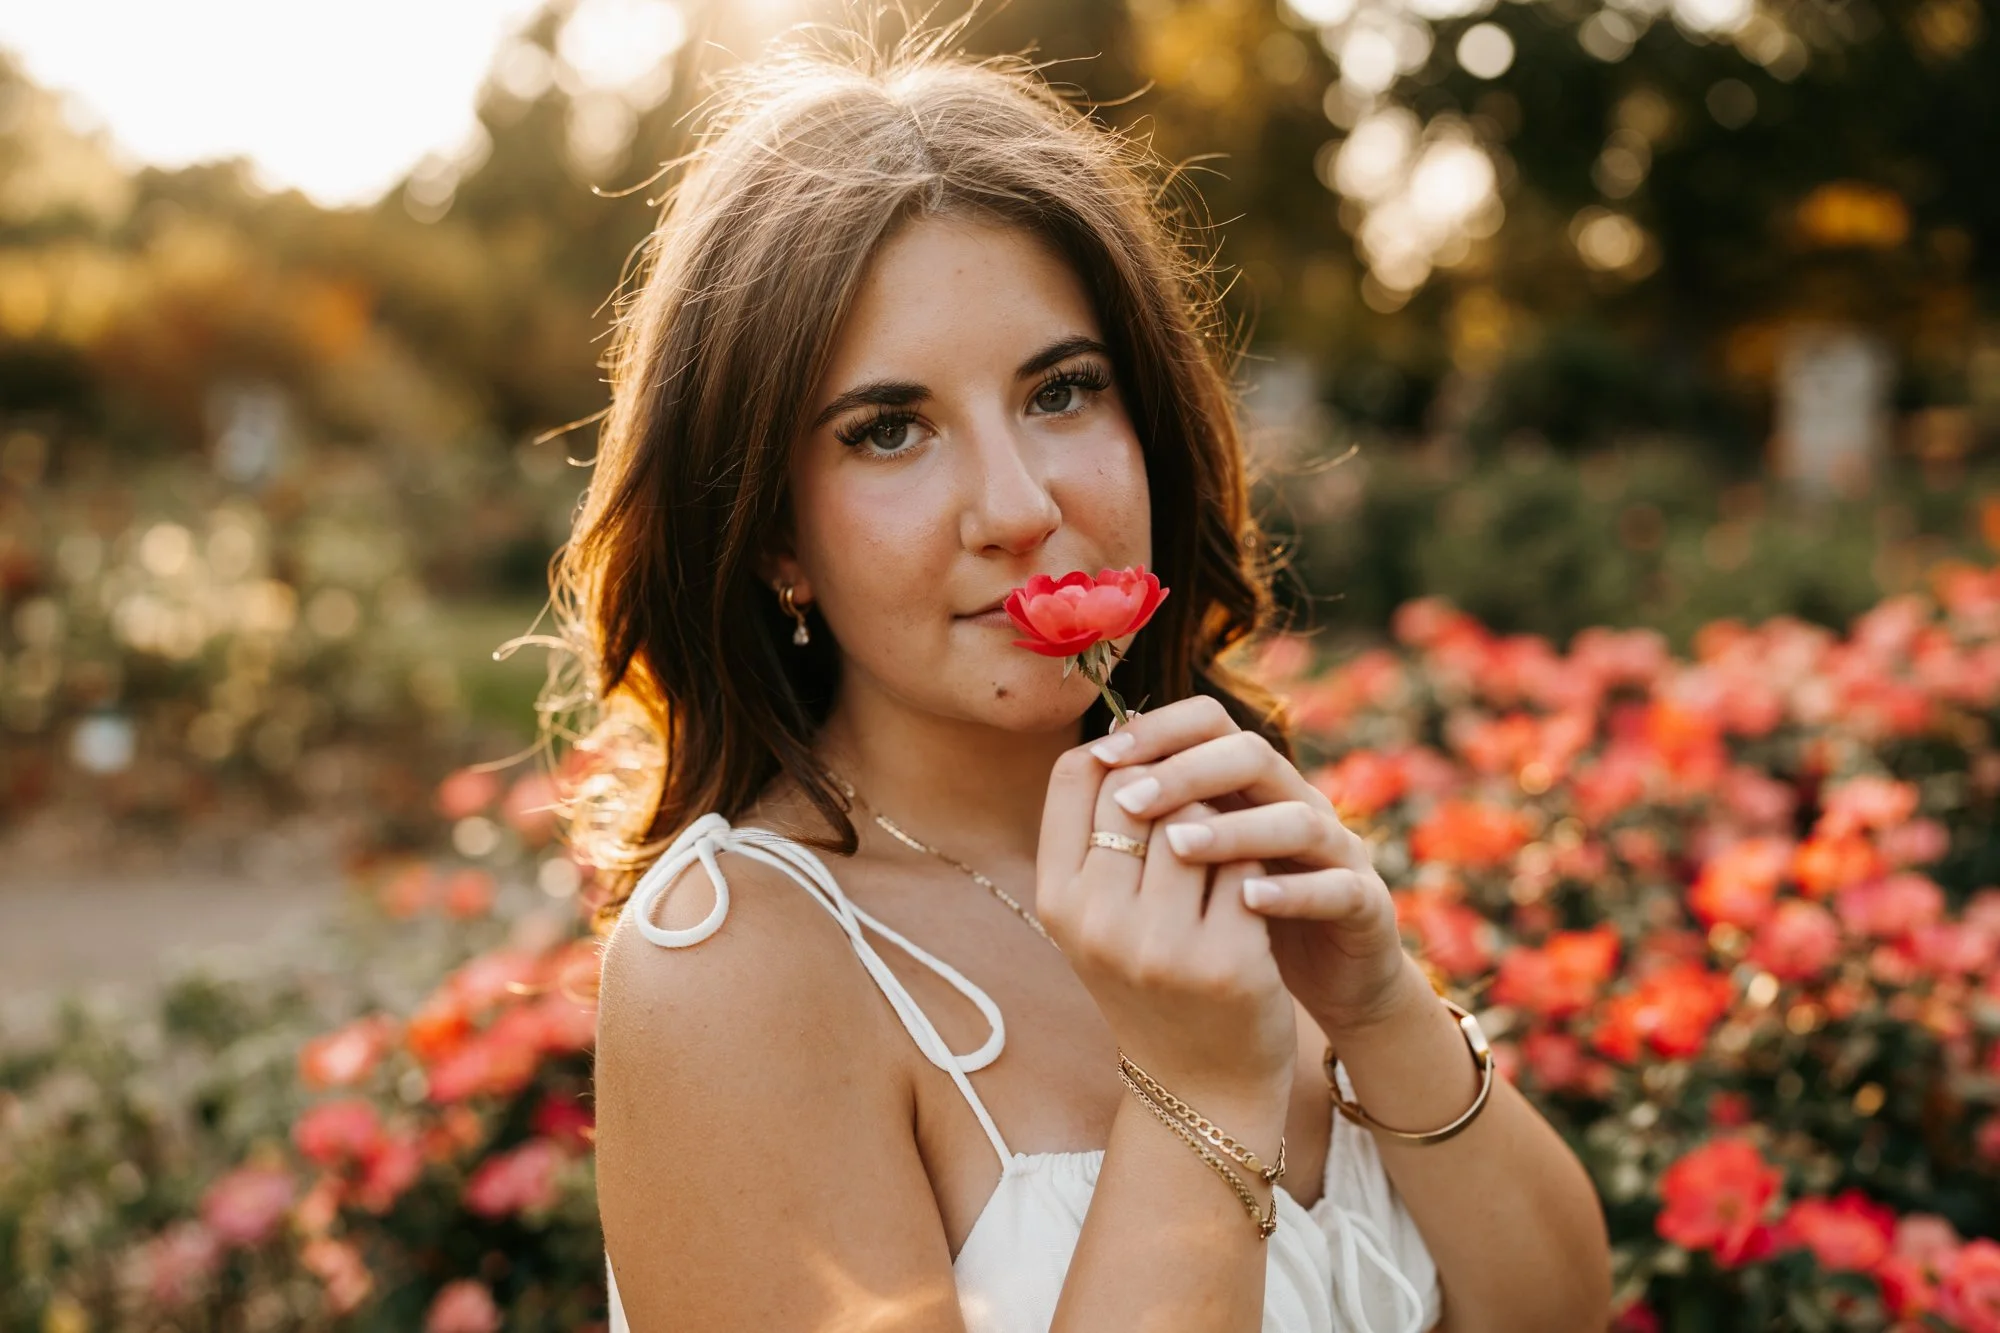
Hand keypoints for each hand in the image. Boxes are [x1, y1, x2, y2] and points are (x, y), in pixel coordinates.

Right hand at [1037, 727, 1297, 1111]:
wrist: (1200, 1085)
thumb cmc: (1151, 981)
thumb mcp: (1098, 916)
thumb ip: (1100, 837)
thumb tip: (1125, 730)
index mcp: (1056, 901)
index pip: (1076, 773)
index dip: (1121, 746)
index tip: (1154, 756)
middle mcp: (1096, 924)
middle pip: (1138, 788)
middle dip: (1178, 781)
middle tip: (1205, 796)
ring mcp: (1160, 948)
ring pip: (1196, 820)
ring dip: (1222, 818)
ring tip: (1231, 842)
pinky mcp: (1225, 963)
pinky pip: (1247, 865)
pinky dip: (1257, 860)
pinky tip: (1261, 879)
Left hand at [1084, 697, 1418, 1041]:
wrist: (1315, 993)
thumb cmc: (1230, 924)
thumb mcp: (1188, 866)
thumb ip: (1152, 819)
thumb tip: (1082, 771)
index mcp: (1249, 786)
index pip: (1208, 723)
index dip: (1157, 729)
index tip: (1102, 752)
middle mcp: (1294, 803)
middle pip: (1249, 755)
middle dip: (1185, 772)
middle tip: (1129, 799)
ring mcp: (1336, 851)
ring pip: (1296, 818)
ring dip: (1235, 830)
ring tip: (1178, 847)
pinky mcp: (1364, 904)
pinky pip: (1336, 887)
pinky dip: (1294, 890)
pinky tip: (1249, 900)